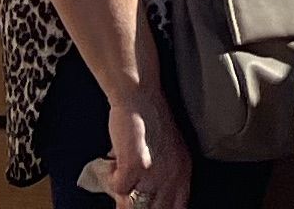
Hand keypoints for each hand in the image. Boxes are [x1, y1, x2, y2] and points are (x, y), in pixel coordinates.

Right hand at [97, 88, 188, 208]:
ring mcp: (154, 174)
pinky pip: (117, 189)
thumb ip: (162, 179)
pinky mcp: (134, 167)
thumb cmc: (149, 121)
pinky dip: (110, 178)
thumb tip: (144, 202)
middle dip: (135, 204)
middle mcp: (173, 177)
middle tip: (127, 191)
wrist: (139, 95)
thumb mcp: (168, 154)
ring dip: (122, 194)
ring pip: (133, 205)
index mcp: (183, 174)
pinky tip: (113, 162)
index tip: (142, 204)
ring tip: (118, 175)